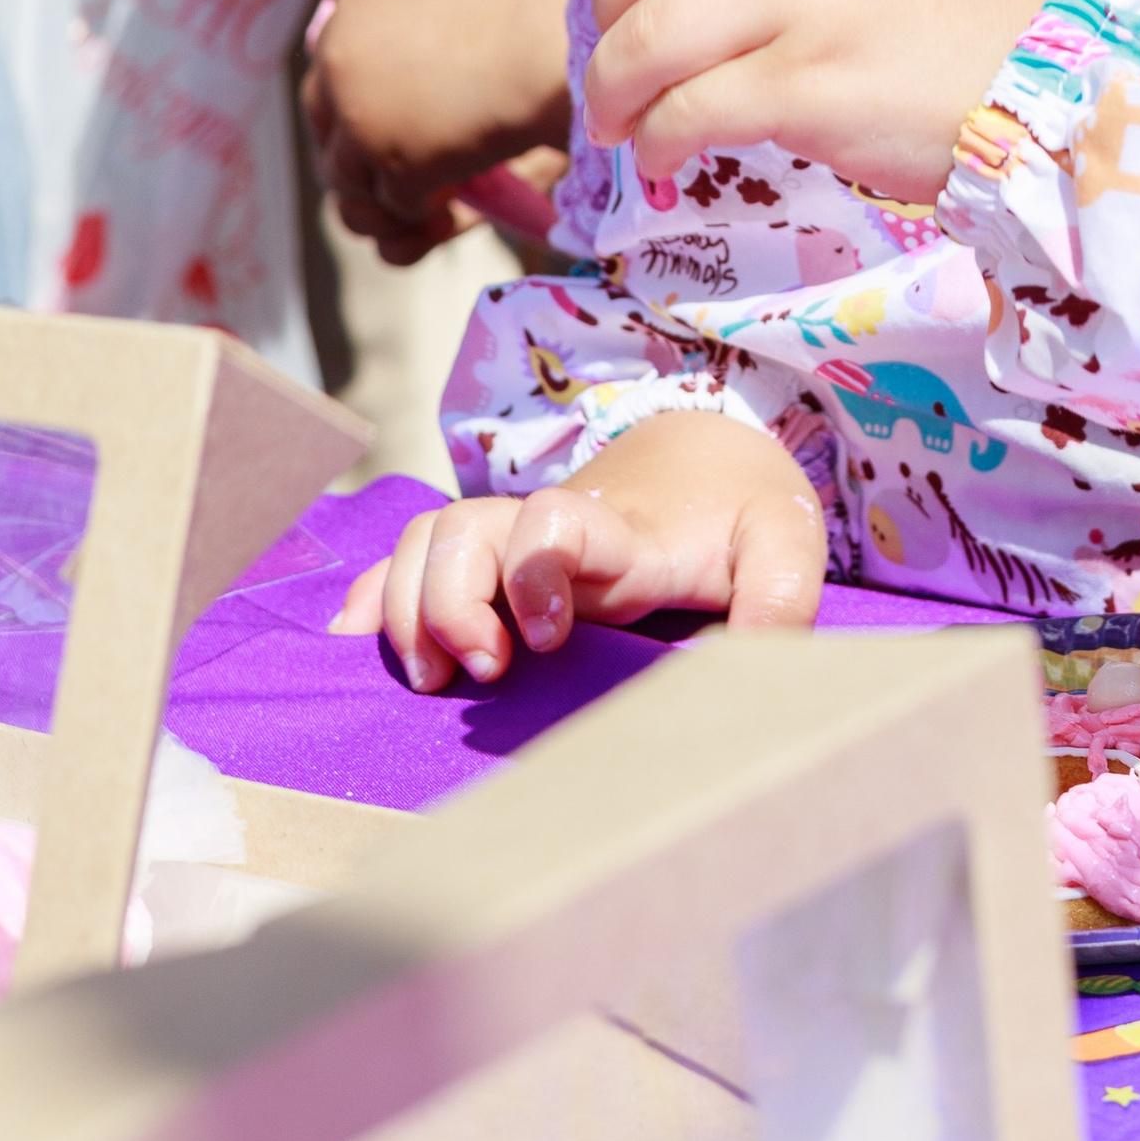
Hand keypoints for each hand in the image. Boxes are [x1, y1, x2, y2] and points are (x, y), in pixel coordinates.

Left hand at [304, 0, 573, 263]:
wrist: (574, 45)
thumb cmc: (539, 36)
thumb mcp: (458, 54)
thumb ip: (416, 101)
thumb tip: (389, 178)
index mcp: (355, 15)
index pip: (323, 96)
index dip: (355, 141)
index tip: (391, 167)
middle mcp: (339, 59)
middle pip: (327, 147)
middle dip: (368, 188)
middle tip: (421, 209)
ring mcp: (359, 111)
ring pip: (350, 191)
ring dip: (394, 216)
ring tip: (445, 217)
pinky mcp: (390, 158)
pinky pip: (398, 212)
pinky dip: (432, 222)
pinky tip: (467, 209)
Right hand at [335, 411, 828, 689]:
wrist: (709, 460)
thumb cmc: (742, 510)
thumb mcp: (785, 545)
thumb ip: (780, 597)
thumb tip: (760, 666)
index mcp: (619, 531)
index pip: (552, 521)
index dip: (532, 569)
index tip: (547, 636)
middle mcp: (550, 529)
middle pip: (460, 531)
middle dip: (446, 601)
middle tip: (481, 673)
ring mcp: (511, 539)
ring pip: (424, 540)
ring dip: (404, 605)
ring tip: (429, 680)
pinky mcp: (492, 558)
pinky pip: (409, 557)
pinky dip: (372, 593)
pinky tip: (355, 642)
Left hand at [585, 0, 1048, 203]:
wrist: (1059, 91)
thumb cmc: (966, 24)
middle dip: (606, 17)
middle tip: (615, 69)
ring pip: (650, 34)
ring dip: (613, 89)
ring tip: (620, 125)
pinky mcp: (809, 83)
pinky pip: (689, 108)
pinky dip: (658, 141)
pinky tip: (666, 161)